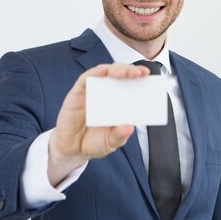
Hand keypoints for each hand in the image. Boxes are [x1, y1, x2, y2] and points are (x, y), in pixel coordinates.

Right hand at [47, 63, 149, 185]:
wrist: (72, 149)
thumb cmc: (94, 142)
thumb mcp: (110, 143)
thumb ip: (119, 136)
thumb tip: (130, 127)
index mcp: (118, 102)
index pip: (130, 84)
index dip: (139, 77)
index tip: (148, 74)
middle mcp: (107, 93)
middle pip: (119, 74)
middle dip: (130, 70)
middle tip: (139, 73)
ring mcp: (92, 91)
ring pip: (105, 72)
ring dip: (115, 69)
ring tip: (125, 73)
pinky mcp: (77, 92)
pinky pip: (86, 79)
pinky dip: (95, 73)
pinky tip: (102, 71)